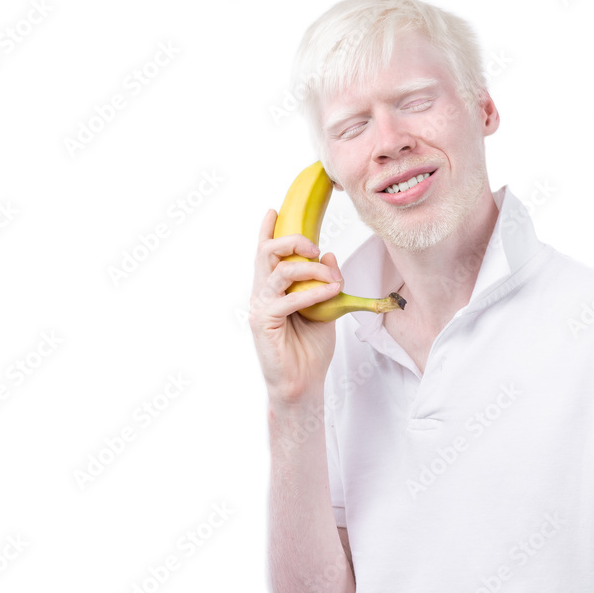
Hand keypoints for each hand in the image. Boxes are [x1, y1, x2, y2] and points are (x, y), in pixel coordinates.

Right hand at [249, 208, 343, 406]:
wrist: (303, 382)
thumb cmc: (310, 348)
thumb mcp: (325, 308)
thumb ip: (326, 281)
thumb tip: (329, 255)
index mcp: (272, 287)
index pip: (265, 252)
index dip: (266, 230)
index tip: (273, 210)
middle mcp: (262, 292)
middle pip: (267, 252)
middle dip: (292, 240)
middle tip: (315, 247)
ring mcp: (261, 306)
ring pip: (280, 270)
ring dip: (311, 269)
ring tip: (332, 277)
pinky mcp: (264, 322)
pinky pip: (287, 298)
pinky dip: (312, 292)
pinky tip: (330, 292)